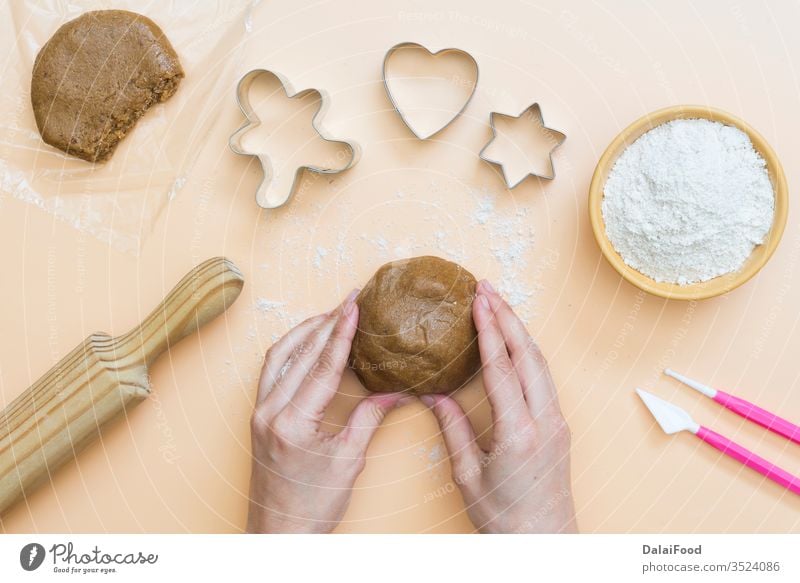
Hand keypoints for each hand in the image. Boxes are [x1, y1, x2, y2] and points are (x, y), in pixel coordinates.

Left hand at [247, 290, 406, 532]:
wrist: (279, 534)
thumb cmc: (312, 506)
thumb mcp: (349, 462)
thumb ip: (368, 419)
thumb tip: (393, 393)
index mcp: (292, 422)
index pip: (322, 367)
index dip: (342, 333)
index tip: (354, 306)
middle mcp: (269, 412)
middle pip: (300, 354)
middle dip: (326, 323)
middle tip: (348, 300)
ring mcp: (259, 413)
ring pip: (279, 357)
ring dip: (304, 332)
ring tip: (329, 314)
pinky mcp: (258, 417)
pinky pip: (271, 372)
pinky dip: (289, 351)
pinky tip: (305, 343)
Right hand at [420, 280, 576, 532]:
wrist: (545, 543)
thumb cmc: (506, 518)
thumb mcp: (468, 476)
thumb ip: (453, 430)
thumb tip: (435, 396)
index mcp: (518, 432)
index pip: (502, 369)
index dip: (488, 330)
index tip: (478, 301)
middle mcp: (545, 420)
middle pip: (527, 355)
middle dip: (506, 317)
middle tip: (487, 288)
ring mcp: (557, 421)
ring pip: (540, 363)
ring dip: (519, 331)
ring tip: (499, 305)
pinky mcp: (558, 425)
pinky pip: (543, 377)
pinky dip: (527, 352)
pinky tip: (514, 342)